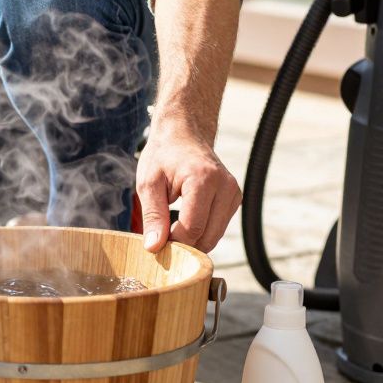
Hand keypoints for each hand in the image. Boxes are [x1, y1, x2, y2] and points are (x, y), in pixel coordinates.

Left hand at [136, 121, 241, 252]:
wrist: (182, 134)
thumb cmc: (162, 157)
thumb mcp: (148, 184)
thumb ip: (152, 216)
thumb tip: (154, 248)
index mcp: (203, 180)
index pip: (192, 228)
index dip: (173, 244)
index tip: (155, 247)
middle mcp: (225, 186)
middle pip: (206, 236)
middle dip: (183, 246)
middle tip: (160, 241)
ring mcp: (234, 193)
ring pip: (214, 236)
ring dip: (192, 241)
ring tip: (170, 229)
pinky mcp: (235, 199)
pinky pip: (218, 228)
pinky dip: (201, 232)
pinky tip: (183, 223)